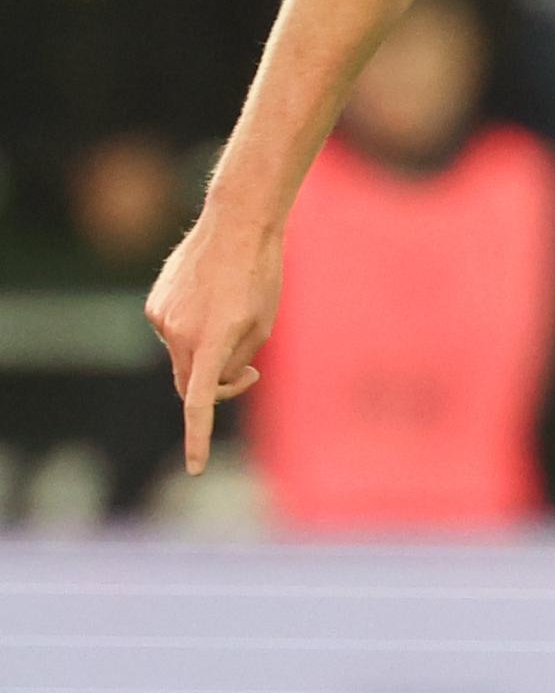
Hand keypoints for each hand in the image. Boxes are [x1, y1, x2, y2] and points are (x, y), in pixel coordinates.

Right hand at [144, 209, 283, 474]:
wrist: (236, 224)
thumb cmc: (260, 275)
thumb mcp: (261, 327)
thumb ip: (236, 363)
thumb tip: (214, 380)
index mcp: (211, 343)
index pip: (200, 403)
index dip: (198, 438)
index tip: (195, 467)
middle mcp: (179, 335)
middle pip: (190, 386)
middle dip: (216, 388)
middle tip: (249, 374)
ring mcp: (162, 319)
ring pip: (182, 358)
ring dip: (205, 354)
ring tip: (234, 317)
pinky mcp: (154, 304)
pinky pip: (173, 333)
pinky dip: (192, 331)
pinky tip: (212, 302)